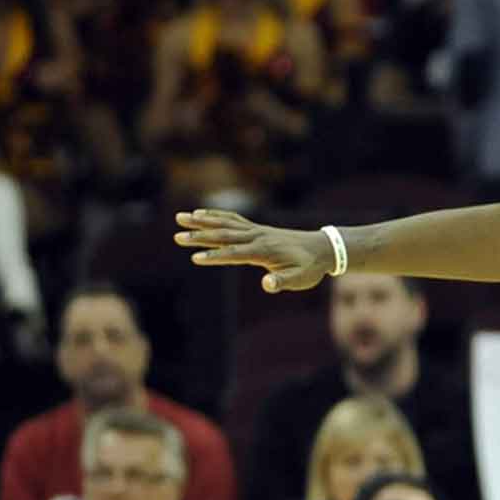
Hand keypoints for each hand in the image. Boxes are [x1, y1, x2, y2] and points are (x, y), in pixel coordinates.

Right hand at [175, 209, 332, 292]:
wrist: (323, 249)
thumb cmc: (310, 267)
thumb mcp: (300, 279)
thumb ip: (283, 282)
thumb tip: (267, 284)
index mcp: (264, 251)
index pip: (235, 253)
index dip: (216, 257)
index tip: (195, 258)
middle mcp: (257, 237)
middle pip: (224, 235)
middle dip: (200, 237)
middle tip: (177, 236)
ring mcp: (257, 231)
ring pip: (225, 224)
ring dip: (202, 221)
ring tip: (180, 217)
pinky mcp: (257, 229)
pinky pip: (233, 220)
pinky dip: (216, 216)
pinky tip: (201, 214)